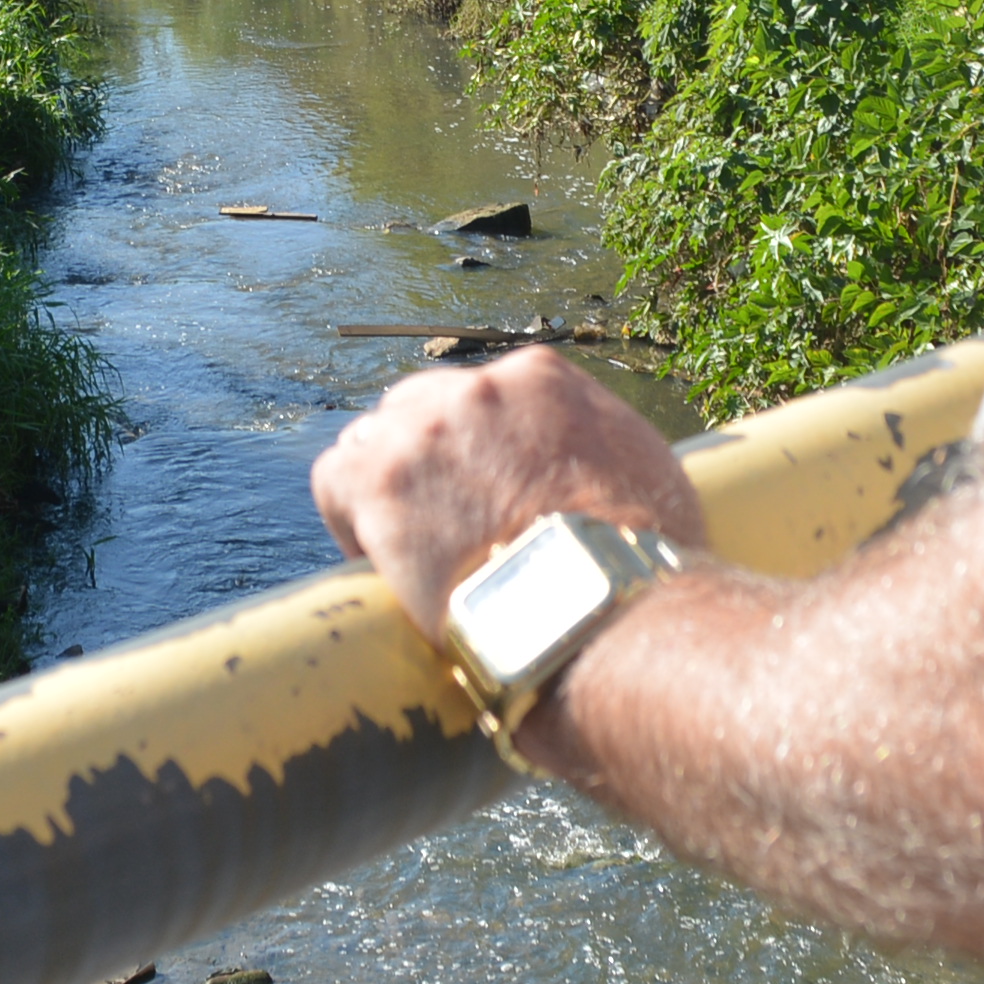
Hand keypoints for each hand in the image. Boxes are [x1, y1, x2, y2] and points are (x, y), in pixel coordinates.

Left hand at [309, 346, 707, 637]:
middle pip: (423, 406)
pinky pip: (336, 481)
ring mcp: (427, 430)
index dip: (477, 448)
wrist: (608, 602)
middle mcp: (479, 389)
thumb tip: (605, 487)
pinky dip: (348, 519)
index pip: (485, 396)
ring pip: (376, 442)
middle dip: (428, 459)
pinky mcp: (383, 480)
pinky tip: (375, 561)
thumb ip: (607, 457)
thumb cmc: (647, 560)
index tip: (485, 492)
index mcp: (543, 380)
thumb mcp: (647, 477)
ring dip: (390, 490)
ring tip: (407, 552)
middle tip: (443, 522)